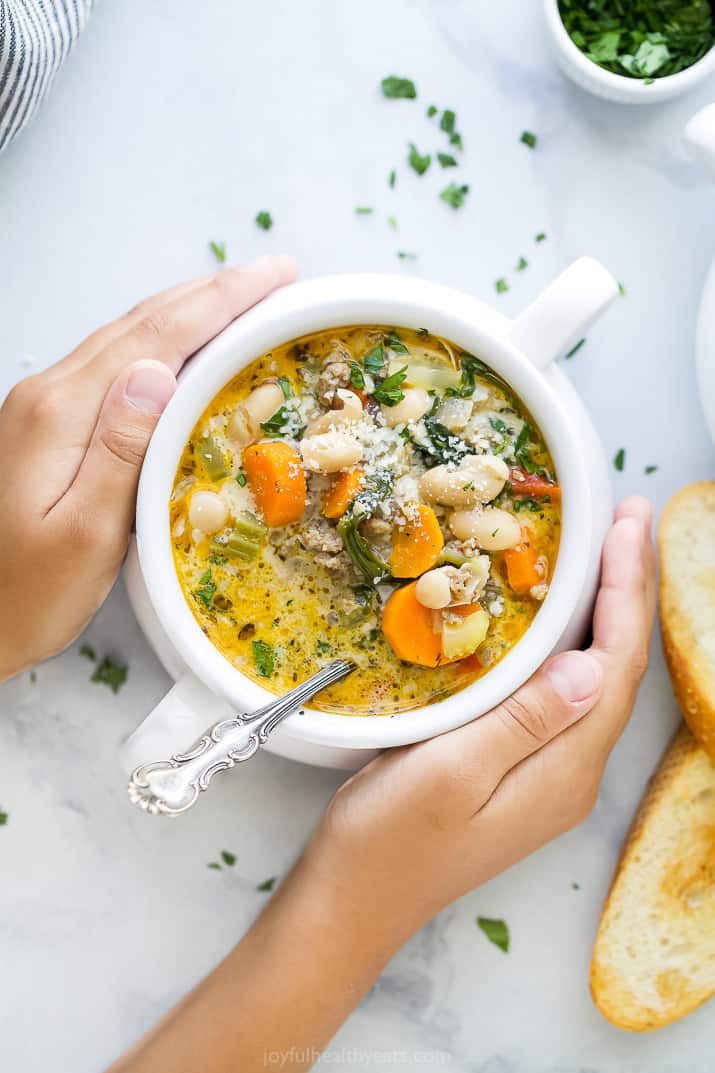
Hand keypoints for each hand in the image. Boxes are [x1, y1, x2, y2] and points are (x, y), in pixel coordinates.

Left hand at [0, 255, 296, 680]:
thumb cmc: (26, 595)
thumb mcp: (83, 536)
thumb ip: (121, 451)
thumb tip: (158, 373)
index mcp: (63, 415)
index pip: (155, 337)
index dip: (220, 301)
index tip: (272, 276)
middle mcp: (50, 396)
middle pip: (141, 322)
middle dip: (212, 292)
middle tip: (274, 276)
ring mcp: (44, 406)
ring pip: (127, 336)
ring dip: (188, 310)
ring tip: (241, 299)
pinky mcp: (47, 424)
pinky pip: (114, 362)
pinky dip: (161, 341)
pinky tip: (183, 348)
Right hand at [307, 497, 655, 943]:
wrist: (354, 902)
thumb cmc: (389, 842)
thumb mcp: (451, 774)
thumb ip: (524, 722)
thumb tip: (591, 669)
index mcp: (563, 771)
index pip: (617, 665)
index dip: (627, 591)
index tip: (624, 527)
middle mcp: (570, 772)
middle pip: (619, 668)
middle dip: (629, 590)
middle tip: (627, 520)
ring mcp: (549, 775)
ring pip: (597, 679)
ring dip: (607, 612)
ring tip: (608, 553)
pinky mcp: (523, 771)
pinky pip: (566, 694)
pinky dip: (574, 642)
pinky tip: (560, 617)